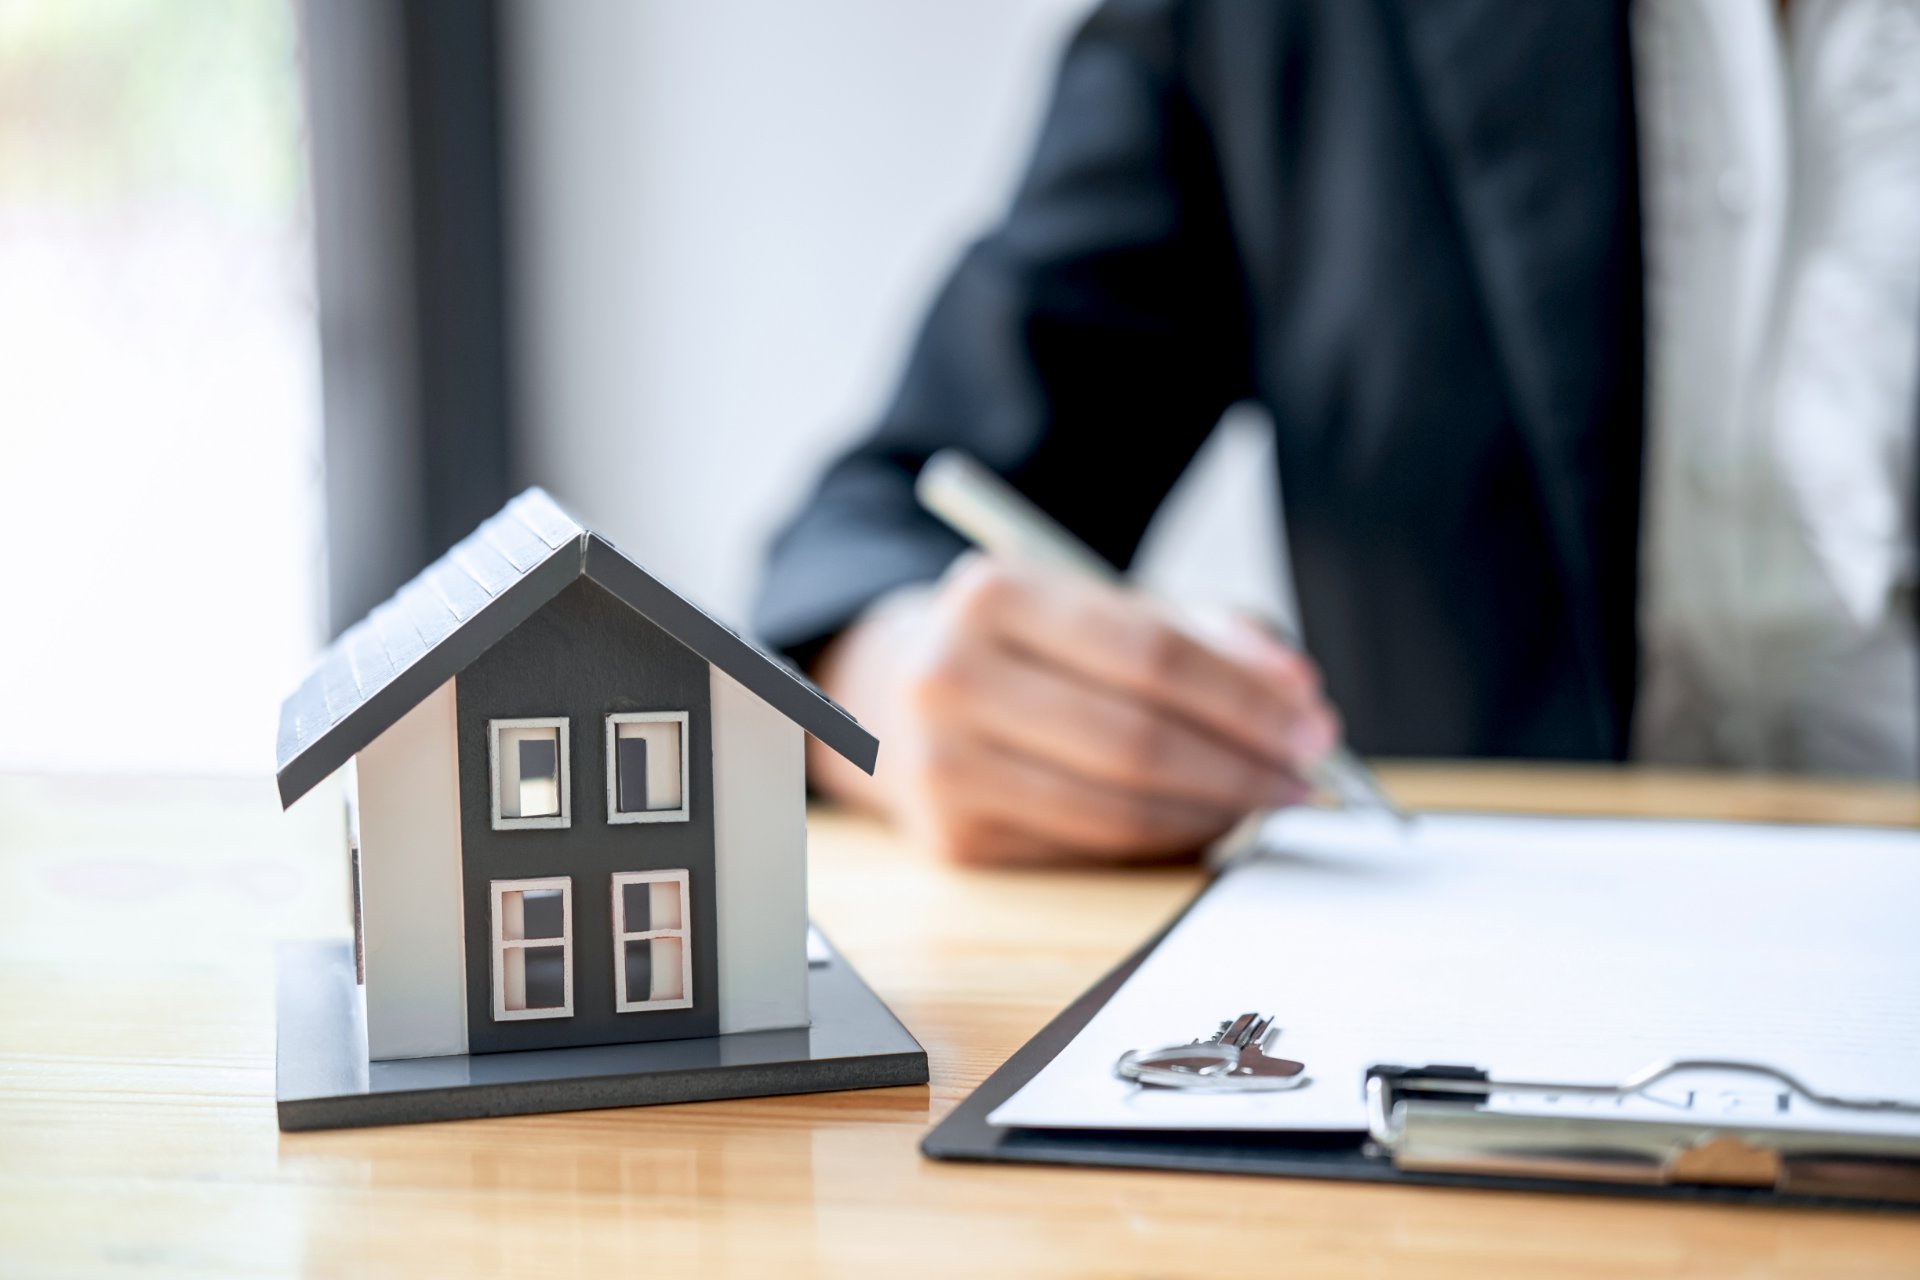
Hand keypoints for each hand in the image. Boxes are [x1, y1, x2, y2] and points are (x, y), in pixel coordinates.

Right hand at [807, 553, 1338, 865]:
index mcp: (993, 593)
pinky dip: (1163, 841)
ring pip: (1118, 808)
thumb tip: (1295, 696)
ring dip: (1214, 812)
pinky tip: (1202, 821)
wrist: (898, 694)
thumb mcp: (1099, 606)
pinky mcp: (952, 838)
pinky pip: (1089, 848)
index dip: (1245, 695)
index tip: (1313, 719)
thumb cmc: (1029, 648)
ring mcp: (943, 765)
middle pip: (1138, 739)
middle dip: (1243, 763)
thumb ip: (1201, 635)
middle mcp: (951, 676)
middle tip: (1308, 773)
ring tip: (1267, 799)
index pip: (1150, 653)